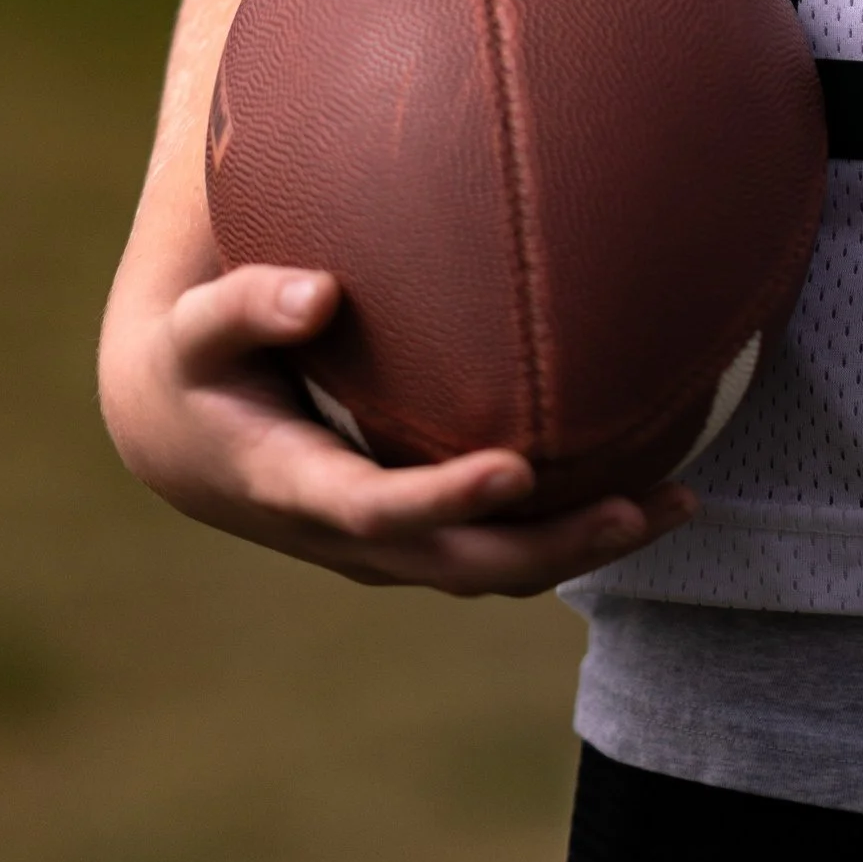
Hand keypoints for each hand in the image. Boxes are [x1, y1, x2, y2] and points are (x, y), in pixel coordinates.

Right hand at [100, 253, 694, 596]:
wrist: (182, 439)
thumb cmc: (197, 364)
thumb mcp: (199, 331)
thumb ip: (249, 305)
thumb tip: (321, 292)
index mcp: (296, 488)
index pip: (380, 511)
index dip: (446, 500)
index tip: (515, 471)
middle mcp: (351, 537)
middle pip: (465, 563)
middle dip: (557, 543)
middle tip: (645, 508)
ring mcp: (388, 548)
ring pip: (496, 569)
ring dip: (585, 547)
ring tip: (680, 504)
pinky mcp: (416, 537)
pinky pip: (501, 550)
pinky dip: (571, 532)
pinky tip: (646, 490)